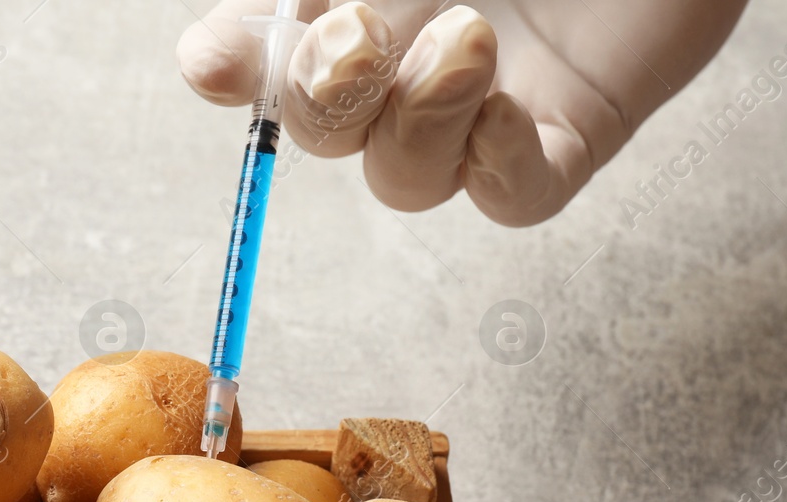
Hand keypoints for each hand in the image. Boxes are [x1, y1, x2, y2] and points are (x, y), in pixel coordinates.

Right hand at [176, 1, 746, 225]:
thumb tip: (297, 8)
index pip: (271, 51)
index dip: (236, 66)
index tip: (214, 60)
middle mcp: (413, 57)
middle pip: (324, 129)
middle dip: (318, 97)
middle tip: (355, 35)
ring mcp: (489, 104)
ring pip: (406, 177)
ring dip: (415, 121)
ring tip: (469, 37)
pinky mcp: (572, 135)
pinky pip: (516, 197)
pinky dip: (495, 168)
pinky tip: (503, 108)